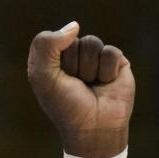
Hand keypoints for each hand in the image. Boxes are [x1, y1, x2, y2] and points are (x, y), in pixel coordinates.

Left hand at [28, 21, 134, 156]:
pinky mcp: (115, 62)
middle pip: (72, 41)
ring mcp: (94, 59)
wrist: (95, 129)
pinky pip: (110, 51)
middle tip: (77, 86)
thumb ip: (45, 46)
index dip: (55, 62)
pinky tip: (105, 85)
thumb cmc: (67, 108)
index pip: (50, 41)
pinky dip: (106, 71)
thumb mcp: (43, 78)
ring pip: (92, 43)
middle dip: (74, 66)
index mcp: (50, 62)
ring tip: (91, 86)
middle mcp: (72, 58)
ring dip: (90, 69)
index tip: (56, 82)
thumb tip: (74, 26)